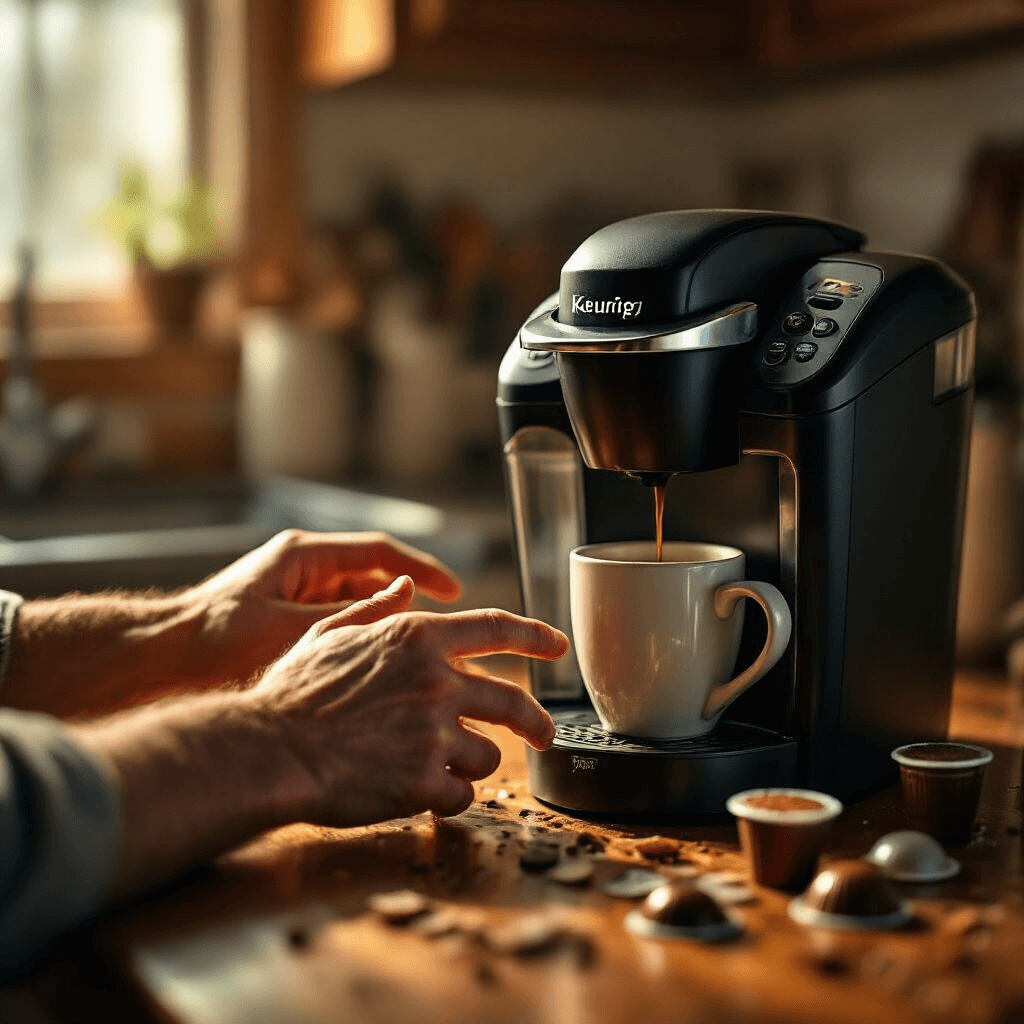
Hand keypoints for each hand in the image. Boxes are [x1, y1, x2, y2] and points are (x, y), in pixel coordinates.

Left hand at [184, 529, 461, 686]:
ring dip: (381, 624)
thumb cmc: (216, 642)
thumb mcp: (291, 628)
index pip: (379, 553)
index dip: (421, 570)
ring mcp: (293, 592)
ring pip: (355, 603)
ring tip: (412, 654)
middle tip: (439, 630)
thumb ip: (351, 613)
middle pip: (371, 576)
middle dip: (406, 601)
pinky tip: (374, 667)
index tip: (453, 591)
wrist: (159, 661)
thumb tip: (406, 597)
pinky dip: (357, 639)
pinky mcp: (285, 618)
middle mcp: (301, 567)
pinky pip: (335, 623)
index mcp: (303, 556)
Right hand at [245, 575, 567, 824]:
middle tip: (544, 735)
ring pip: (488, 755)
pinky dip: (449, 797)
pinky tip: (423, 794)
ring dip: (471, 763)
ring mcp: (434, 733)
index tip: (558, 644)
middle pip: (513, 702)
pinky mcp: (425, 781)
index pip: (497, 628)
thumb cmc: (292, 691)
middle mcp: (436, 681)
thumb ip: (376, 609)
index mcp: (418, 638)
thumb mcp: (330, 633)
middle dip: (536, 722)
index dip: (536, 635)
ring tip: (437, 767)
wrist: (270, 749)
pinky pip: (462, 794)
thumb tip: (405, 587)